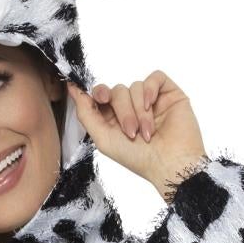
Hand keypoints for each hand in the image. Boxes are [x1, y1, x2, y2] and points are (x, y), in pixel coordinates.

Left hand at [65, 73, 209, 199]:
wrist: (171, 164)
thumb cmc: (139, 159)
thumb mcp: (103, 139)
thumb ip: (86, 113)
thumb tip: (72, 88)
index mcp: (115, 119)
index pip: (102, 95)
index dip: (98, 93)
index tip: (100, 99)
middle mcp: (132, 108)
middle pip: (118, 91)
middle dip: (122, 111)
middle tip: (131, 132)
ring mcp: (151, 100)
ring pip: (135, 87)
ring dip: (139, 111)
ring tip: (147, 132)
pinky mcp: (168, 93)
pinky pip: (154, 77)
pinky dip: (150, 89)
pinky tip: (151, 105)